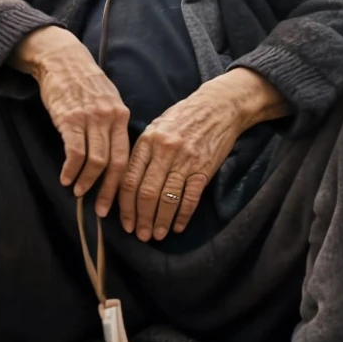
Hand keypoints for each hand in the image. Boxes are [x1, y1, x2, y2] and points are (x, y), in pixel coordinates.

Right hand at [12, 26, 129, 215]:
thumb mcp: (108, 99)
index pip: (127, 156)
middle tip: (101, 210)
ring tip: (79, 193)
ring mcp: (90, 118)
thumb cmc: (85, 82)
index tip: (118, 202)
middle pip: (114, 163)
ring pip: (94, 160)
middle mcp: (109, 118)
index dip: (123, 183)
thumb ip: (113, 123)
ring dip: (86, 182)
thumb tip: (117, 154)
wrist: (62, 59)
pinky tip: (66, 179)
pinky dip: (71, 170)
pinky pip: (74, 152)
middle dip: (108, 191)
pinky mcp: (69, 118)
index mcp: (121, 115)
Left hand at [119, 67, 287, 241]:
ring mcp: (185, 160)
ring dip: (160, 221)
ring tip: (156, 235)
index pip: (129, 179)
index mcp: (148, 140)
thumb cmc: (184, 116)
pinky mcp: (204, 168)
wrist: (218, 106)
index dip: (125, 206)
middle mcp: (164, 151)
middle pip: (146, 193)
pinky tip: (177, 226)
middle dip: (141, 219)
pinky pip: (190, 198)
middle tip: (140, 235)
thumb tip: (126, 181)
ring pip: (167, 199)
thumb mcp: (157, 126)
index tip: (124, 222)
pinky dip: (182, 216)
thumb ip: (143, 150)